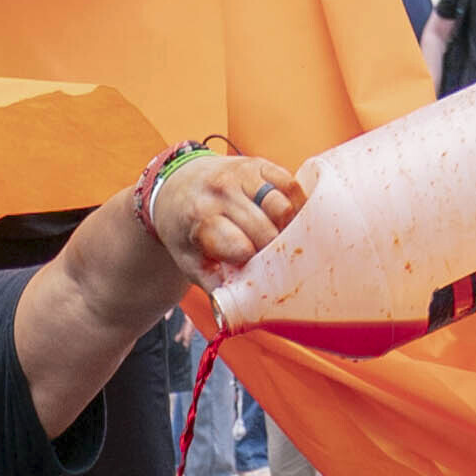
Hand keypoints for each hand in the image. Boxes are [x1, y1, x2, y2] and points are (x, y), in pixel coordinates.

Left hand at [151, 150, 298, 281]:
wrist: (178, 183)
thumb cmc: (187, 229)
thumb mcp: (188, 260)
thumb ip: (213, 286)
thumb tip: (240, 311)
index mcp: (201, 217)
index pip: (241, 247)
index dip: (254, 265)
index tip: (258, 274)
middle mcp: (222, 191)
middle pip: (266, 230)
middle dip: (274, 252)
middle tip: (276, 264)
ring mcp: (242, 174)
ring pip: (282, 206)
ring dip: (290, 228)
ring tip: (285, 243)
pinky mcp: (260, 164)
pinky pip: (290, 185)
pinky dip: (296, 205)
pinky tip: (290, 221)